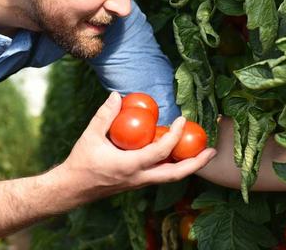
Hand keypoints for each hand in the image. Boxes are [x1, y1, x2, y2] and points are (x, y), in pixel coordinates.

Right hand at [54, 92, 216, 202]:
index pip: (160, 152)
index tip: (182, 120)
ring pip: (171, 177)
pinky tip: (180, 154)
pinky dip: (174, 165)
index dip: (175, 136)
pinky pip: (162, 175)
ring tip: (204, 153)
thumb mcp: (90, 136)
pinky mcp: (139, 183)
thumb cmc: (82, 162)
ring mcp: (141, 182)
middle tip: (212, 151)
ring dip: (189, 166)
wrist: (73, 189)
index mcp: (130, 166)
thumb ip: (105, 116)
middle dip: (196, 163)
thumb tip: (117, 96)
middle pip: (176, 174)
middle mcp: (140, 178)